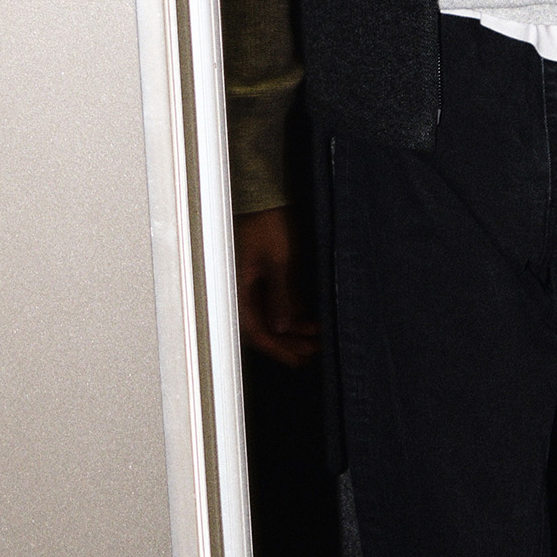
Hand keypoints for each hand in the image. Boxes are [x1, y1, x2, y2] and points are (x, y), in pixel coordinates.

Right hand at [234, 206, 319, 365]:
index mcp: (240, 287)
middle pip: (263, 328)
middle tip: (313, 352)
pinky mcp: (264, 278)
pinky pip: (276, 304)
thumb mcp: (279, 259)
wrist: (266, 197)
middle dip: (288, 344)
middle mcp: (244, 290)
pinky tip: (309, 321)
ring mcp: (254, 285)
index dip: (279, 349)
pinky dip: (292, 315)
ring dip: (292, 331)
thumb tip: (283, 327)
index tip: (299, 359)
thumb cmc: (268, 221)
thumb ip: (281, 293)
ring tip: (316, 339)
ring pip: (271, 319)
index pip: (256, 330)